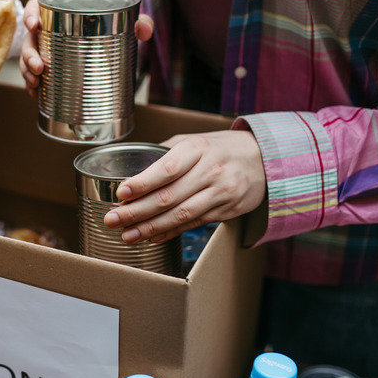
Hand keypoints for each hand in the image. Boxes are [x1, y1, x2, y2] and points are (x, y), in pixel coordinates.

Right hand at [19, 0, 153, 98]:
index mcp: (57, 15)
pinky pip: (33, 77)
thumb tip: (143, 29)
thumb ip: (137, 22)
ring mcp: (42, 51)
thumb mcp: (123, 23)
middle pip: (29, 40)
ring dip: (28, 73)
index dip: (30, 15)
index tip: (34, 26)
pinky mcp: (45, 69)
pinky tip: (37, 95)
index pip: (36, 8)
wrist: (105, 48)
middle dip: (29, 55)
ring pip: (27, 60)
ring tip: (36, 85)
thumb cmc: (108, 30)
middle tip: (40, 67)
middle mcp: (46, 33)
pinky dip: (33, 87)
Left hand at [103, 130, 265, 242]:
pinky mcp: (226, 211)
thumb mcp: (194, 141)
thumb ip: (164, 153)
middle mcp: (210, 171)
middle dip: (136, 211)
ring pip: (180, 215)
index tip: (121, 193)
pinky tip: (151, 237)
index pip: (166, 168)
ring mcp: (220, 193)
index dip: (142, 183)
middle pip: (169, 196)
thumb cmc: (219, 149)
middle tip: (112, 220)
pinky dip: (169, 232)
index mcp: (197, 149)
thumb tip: (131, 170)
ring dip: (150, 228)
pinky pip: (193, 224)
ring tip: (127, 235)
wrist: (264, 160)